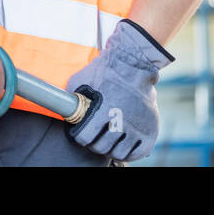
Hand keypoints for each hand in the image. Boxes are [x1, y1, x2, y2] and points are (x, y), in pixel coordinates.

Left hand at [65, 19, 173, 162]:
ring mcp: (138, 127)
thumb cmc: (105, 69)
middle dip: (94, 143)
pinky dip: (129, 152)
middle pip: (101, 148)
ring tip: (108, 140)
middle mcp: (121, 122)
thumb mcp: (80, 81)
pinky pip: (138, 153)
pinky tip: (123, 144)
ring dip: (111, 148)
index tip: (81, 132)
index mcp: (103, 112)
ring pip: (119, 152)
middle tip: (94, 136)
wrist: (134, 62)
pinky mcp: (150, 129)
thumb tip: (63, 111)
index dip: (80, 136)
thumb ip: (71, 99)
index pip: (85, 139)